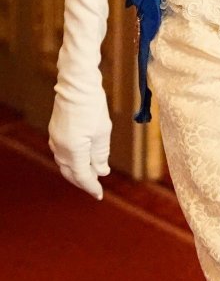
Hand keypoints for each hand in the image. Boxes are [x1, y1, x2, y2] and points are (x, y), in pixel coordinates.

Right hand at [48, 80, 111, 199]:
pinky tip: (80, 159)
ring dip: (76, 171)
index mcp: (73, 150)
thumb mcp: (102, 133)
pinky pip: (62, 152)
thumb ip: (100, 155)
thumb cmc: (92, 107)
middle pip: (70, 172)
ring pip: (64, 163)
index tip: (99, 195)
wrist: (76, 85)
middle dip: (82, 182)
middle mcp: (60, 147)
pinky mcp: (55, 131)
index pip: (82, 175)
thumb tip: (101, 172)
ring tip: (89, 175)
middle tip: (94, 188)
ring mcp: (55, 138)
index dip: (91, 186)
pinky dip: (71, 160)